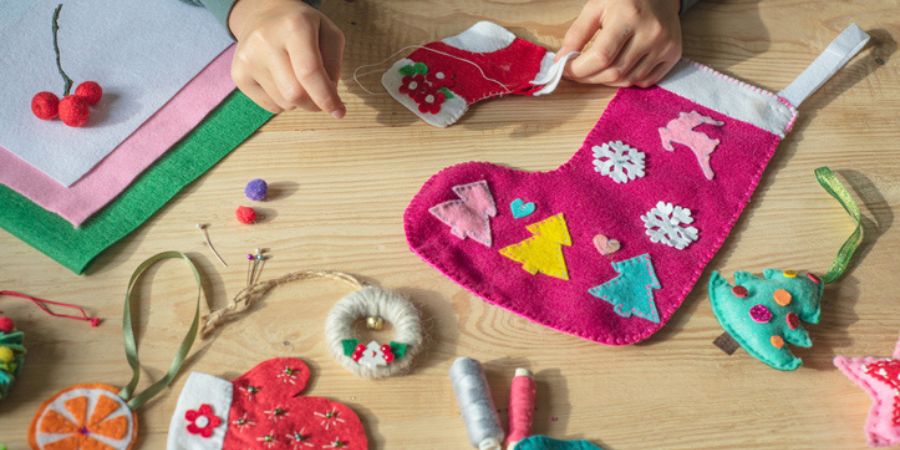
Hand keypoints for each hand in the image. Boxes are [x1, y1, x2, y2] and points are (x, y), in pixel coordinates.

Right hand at [228, 0, 344, 115]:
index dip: (326, 97)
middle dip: (314, 103)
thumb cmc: (303, 27)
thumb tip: (329, 98)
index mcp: (294, 26)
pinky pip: (270, 106)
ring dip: (298, 101)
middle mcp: (265, 41)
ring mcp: (248, 58)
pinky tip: (281, 80)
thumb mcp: (328, 34)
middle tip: (320, 98)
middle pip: (294, 94)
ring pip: (283, 103)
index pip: (309, 72)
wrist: (264, 15)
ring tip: (297, 79)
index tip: (338, 112)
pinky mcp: (238, 74)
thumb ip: (334, 65)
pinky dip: (283, 101)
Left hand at [559, 0, 681, 87]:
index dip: (579, 69)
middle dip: (589, 78)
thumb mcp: (596, 6)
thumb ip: (577, 33)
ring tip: (596, 70)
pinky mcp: (673, 54)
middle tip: (577, 73)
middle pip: (614, 72)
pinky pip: (645, 80)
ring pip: (628, 80)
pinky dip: (627, 80)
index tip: (565, 69)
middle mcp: (650, 32)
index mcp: (629, 15)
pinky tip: (618, 68)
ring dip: (606, 81)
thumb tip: (562, 60)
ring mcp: (665, 45)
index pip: (601, 56)